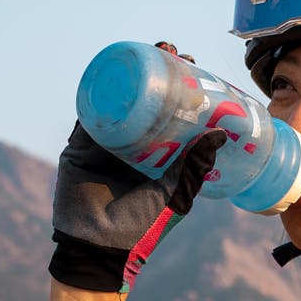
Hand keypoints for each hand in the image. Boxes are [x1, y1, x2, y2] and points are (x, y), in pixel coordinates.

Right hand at [49, 43, 226, 293]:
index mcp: (156, 157)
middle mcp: (132, 146)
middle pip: (144, 99)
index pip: (171, 113)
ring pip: (118, 100)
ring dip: (129, 74)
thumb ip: (195, 168)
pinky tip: (110, 69)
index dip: (181, 89)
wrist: (99, 248)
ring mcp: (105, 144)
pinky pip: (88, 114)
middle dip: (155, 72)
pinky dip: (97, 91)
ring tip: (147, 52)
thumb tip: (220, 135)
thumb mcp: (175, 195)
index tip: (195, 67)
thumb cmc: (142, 228)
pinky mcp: (79, 147)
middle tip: (171, 52)